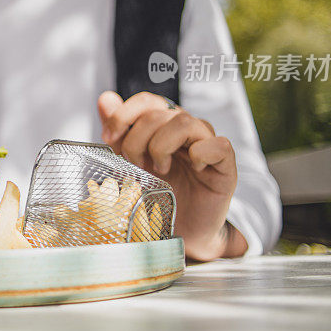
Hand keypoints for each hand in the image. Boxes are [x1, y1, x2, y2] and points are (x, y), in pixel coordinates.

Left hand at [97, 91, 246, 259]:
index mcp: (162, 125)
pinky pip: (219, 145)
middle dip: (136, 140)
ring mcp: (206, 145)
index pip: (146, 101)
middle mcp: (185, 129)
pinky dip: (200, 154)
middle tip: (136, 164)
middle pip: (158, 113)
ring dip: (162, 146)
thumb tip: (105, 99)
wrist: (181, 231)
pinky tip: (192, 169)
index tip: (108, 138)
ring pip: (185, 123)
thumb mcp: (129, 162)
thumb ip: (118, 131)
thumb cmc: (158, 195)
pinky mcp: (225, 166)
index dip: (123, 115)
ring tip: (160, 169)